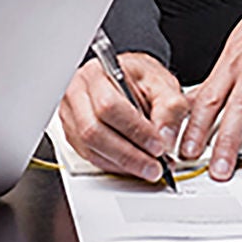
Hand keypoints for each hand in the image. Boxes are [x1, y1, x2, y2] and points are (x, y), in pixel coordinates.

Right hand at [55, 53, 186, 182]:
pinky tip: (133, 166)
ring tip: (148, 168)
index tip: (158, 146)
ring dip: (122, 164)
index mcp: (99, 73)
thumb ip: (170, 108)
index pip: (109, 105)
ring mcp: (71, 114)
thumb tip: (166, 137)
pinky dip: (114, 166)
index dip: (135, 130)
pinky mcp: (73, 134)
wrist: (130, 81)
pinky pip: (90, 156)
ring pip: (90, 148)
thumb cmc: (141, 80)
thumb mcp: (163, 84)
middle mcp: (78, 93)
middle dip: (128, 154)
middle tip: (154, 164)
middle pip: (94, 131)